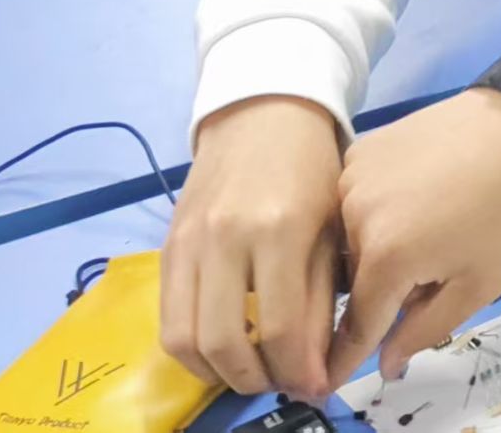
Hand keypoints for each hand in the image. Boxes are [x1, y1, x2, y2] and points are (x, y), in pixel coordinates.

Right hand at [161, 96, 342, 401]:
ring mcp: (188, 243)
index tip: (317, 386)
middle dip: (255, 380)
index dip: (298, 370)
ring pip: (182, 340)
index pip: (281, 326)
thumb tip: (318, 364)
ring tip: (252, 372)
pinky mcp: (166, 246)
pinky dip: (192, 348)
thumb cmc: (315, 169)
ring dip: (217, 372)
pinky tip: (224, 347)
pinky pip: (166, 317)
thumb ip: (323, 296)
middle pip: (223, 342)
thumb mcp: (334, 227)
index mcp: (281, 229)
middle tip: (283, 384)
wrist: (263, 115)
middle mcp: (226, 238)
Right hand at [327, 87, 500, 387]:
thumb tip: (384, 364)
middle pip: (355, 278)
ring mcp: (351, 177)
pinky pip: (353, 197)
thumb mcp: (477, 285)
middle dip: (385, 287)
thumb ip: (424, 329)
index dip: (345, 354)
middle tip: (438, 264)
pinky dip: (376, 208)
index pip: (356, 323)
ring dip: (377, 247)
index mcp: (385, 257)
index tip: (328, 379)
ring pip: (351, 237)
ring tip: (430, 225)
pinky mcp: (359, 149)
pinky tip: (417, 194)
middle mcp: (352, 216)